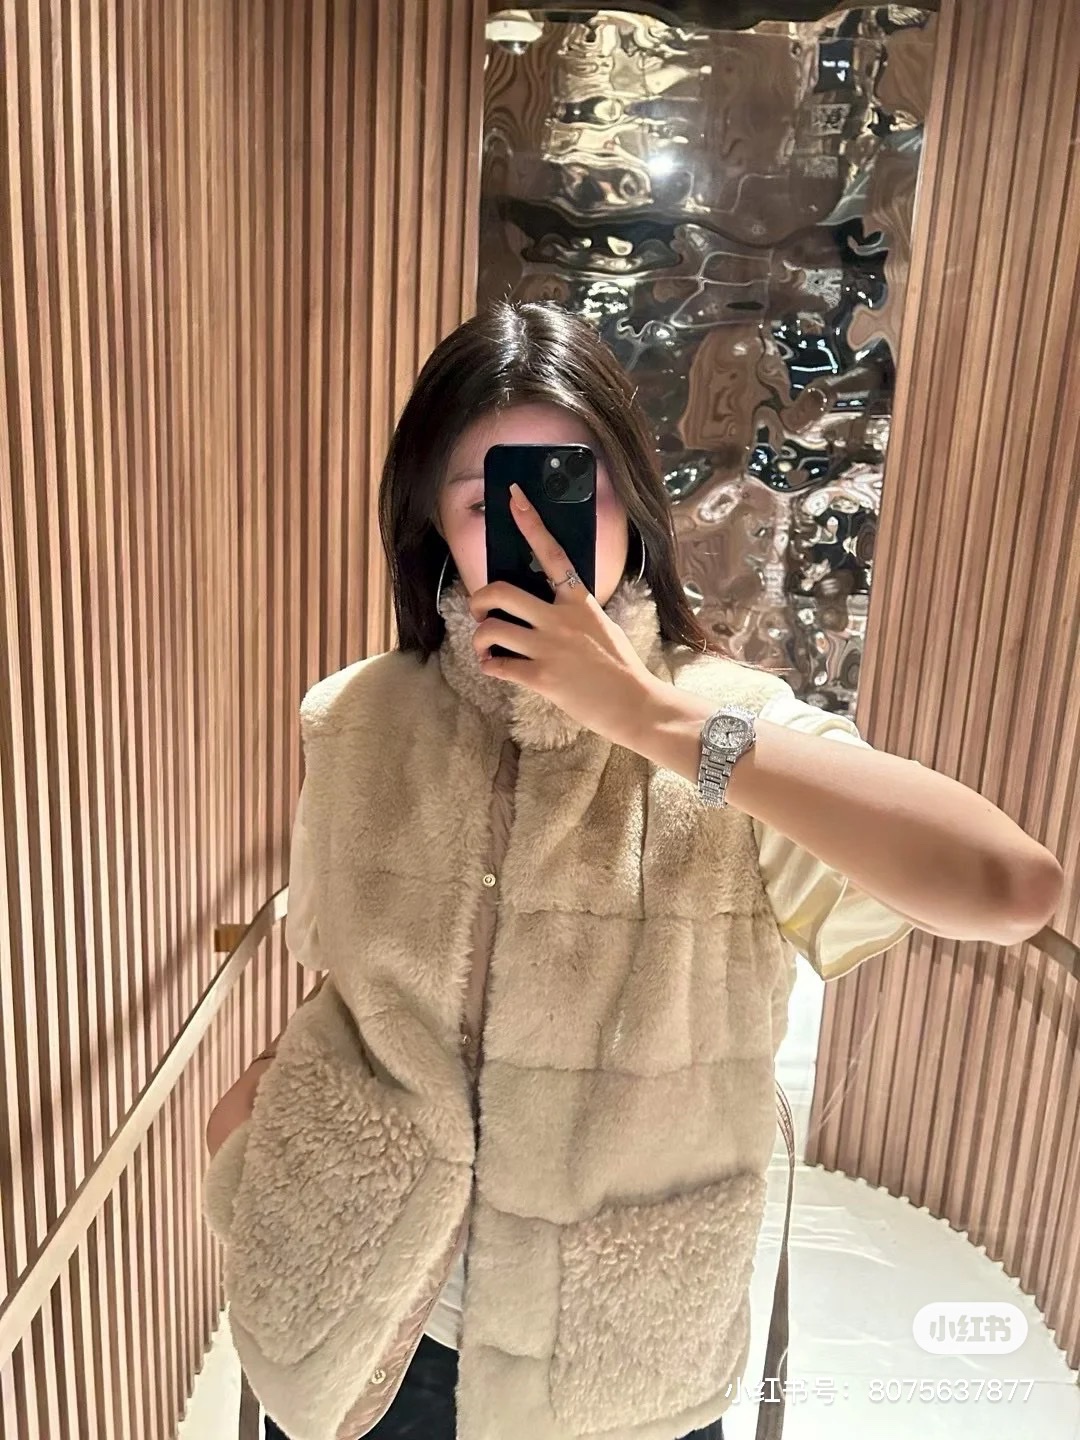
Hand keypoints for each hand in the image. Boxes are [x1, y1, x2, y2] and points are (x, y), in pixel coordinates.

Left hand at [468, 482, 659, 745]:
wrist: (635, 704)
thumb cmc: (620, 666)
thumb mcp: (602, 624)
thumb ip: (574, 611)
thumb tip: (548, 605)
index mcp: (579, 601)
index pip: (551, 552)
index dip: (530, 522)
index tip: (513, 497)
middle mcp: (560, 619)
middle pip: (500, 592)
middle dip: (479, 598)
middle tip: (480, 610)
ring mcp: (549, 648)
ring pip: (491, 629)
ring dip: (479, 637)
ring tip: (486, 646)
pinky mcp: (541, 677)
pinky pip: (497, 665)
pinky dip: (488, 665)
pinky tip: (494, 666)